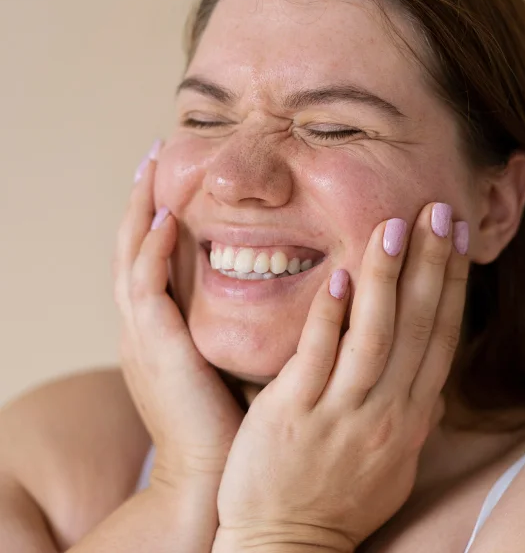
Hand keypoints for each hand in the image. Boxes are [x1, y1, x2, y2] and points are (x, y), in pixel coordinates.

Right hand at [113, 141, 243, 491]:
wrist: (214, 477)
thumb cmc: (232, 418)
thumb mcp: (229, 359)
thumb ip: (241, 321)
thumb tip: (283, 286)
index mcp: (162, 330)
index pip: (152, 260)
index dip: (156, 219)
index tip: (172, 180)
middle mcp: (145, 328)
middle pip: (133, 249)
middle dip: (139, 202)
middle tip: (150, 157)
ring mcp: (143, 338)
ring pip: (130, 259)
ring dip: (139, 211)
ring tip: (149, 168)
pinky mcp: (154, 350)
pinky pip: (145, 289)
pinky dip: (153, 251)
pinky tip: (168, 219)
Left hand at [213, 203, 468, 551]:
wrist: (285, 543)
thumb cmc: (336, 495)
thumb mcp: (389, 458)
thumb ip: (407, 413)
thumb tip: (427, 378)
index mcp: (410, 417)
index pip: (442, 338)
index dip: (452, 284)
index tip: (456, 240)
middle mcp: (386, 412)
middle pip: (419, 326)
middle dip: (431, 265)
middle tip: (437, 212)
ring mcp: (341, 413)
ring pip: (376, 335)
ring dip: (387, 278)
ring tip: (393, 227)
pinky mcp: (294, 415)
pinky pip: (318, 358)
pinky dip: (331, 318)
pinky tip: (337, 279)